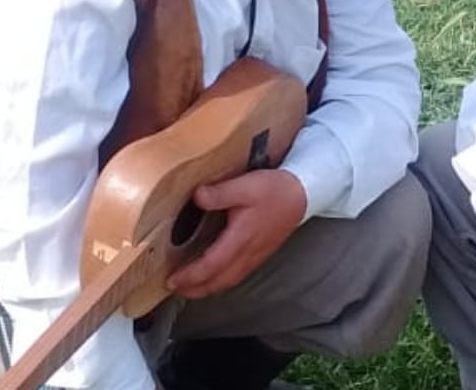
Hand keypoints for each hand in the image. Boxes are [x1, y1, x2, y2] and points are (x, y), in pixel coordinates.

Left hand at [166, 168, 306, 298]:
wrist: (303, 194)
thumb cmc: (277, 190)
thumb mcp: (246, 185)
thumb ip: (220, 193)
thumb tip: (197, 197)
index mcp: (241, 238)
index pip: (211, 266)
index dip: (190, 276)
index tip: (171, 279)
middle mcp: (249, 252)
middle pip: (218, 281)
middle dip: (195, 289)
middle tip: (174, 288)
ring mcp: (256, 255)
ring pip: (228, 281)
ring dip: (207, 288)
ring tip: (189, 287)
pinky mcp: (260, 253)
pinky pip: (237, 275)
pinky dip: (221, 281)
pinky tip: (214, 275)